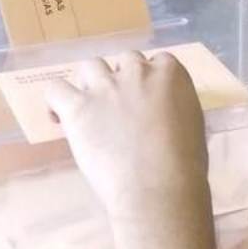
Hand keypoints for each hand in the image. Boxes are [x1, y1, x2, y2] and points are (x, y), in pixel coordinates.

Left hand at [44, 52, 211, 224]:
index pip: (157, 61)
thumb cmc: (185, 166)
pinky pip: (56, 89)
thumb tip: (162, 115)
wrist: (158, 188)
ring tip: (90, 110)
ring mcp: (106, 86)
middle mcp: (137, 71)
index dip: (149, 81)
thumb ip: (174, 108)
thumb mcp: (192, 124)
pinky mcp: (78, 107)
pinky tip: (59, 117)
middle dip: (122, 80)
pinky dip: (55, 100)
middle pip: (124, 60)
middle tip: (121, 109)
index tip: (147, 101)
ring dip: (92, 83)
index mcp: (170, 73)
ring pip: (91, 66)